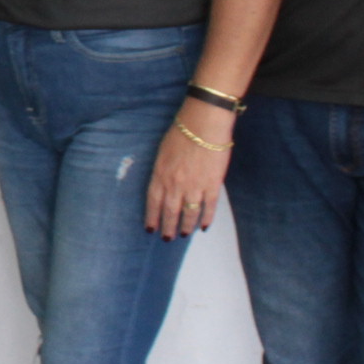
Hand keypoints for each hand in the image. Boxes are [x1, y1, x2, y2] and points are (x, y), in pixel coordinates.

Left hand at [144, 102, 230, 237]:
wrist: (204, 125)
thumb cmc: (182, 133)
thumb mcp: (163, 152)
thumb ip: (162, 171)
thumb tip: (164, 186)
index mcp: (160, 175)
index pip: (153, 202)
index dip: (152, 217)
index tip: (150, 229)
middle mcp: (175, 185)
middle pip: (170, 212)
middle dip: (168, 227)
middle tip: (167, 238)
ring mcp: (195, 187)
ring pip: (189, 214)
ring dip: (186, 226)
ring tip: (183, 234)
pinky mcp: (212, 185)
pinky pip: (209, 207)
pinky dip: (206, 218)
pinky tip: (204, 226)